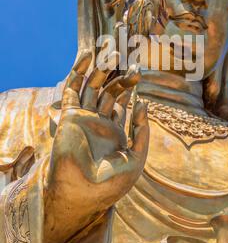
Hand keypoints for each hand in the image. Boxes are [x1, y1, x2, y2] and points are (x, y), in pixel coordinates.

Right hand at [45, 51, 148, 242]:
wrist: (83, 192)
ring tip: (114, 50)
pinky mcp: (70, 115)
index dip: (130, 84)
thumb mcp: (137, 157)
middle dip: (119, 72)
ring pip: (93, 85)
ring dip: (102, 67)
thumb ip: (141, 130)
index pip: (122, 100)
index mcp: (114, 130)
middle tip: (130, 56)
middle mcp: (98, 120)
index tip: (139, 69)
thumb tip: (142, 102)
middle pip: (109, 88)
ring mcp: (83, 117)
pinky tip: (89, 55)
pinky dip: (79, 71)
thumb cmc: (111, 182)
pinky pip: (73, 88)